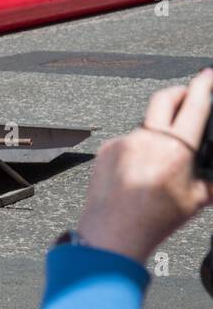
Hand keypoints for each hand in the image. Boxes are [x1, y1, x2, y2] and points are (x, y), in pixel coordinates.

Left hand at [78, 70, 212, 262]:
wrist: (112, 233)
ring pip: (145, 123)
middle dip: (180, 91)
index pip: (195, 105)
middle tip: (188, 96)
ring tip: (163, 156)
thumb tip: (209, 163)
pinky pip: (127, 141)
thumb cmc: (153, 220)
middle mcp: (146, 139)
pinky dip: (138, 147)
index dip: (204, 86)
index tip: (208, 75)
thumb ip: (209, 174)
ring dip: (157, 129)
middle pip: (164, 97)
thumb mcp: (198, 198)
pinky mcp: (106, 150)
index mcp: (175, 149)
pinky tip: (140, 169)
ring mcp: (123, 142)